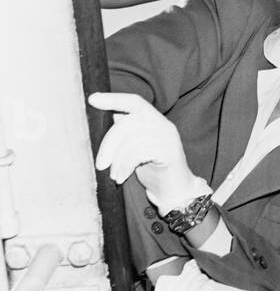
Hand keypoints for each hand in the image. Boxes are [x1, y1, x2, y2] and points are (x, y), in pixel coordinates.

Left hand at [88, 92, 204, 214]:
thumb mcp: (135, 150)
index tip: (93, 99)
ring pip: (133, 138)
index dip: (114, 99)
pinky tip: (122, 177)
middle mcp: (163, 124)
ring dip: (118, 160)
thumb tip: (109, 119)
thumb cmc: (152, 170)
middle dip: (109, 143)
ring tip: (114, 175)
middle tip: (100, 164)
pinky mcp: (171, 152)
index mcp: (154, 120)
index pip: (134, 102)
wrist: (175, 192)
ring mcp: (168, 137)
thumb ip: (126, 134)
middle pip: (129, 122)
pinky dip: (125, 165)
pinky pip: (140, 152)